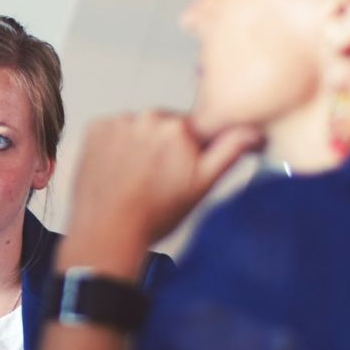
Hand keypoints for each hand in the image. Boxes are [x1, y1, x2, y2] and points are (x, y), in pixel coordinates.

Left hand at [61, 111, 259, 278]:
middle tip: (156, 179)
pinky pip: (113, 129)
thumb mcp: (202, 185)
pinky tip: (117, 170)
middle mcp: (148, 117)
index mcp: (179, 127)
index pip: (193, 128)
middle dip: (164, 146)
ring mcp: (118, 122)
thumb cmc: (154, 215)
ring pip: (138, 127)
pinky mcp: (95, 128)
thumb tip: (253, 131)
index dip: (190, 150)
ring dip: (138, 144)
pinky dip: (115, 145)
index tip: (180, 168)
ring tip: (134, 177)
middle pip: (164, 126)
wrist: (108, 231)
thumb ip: (230, 151)